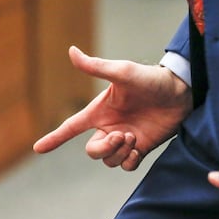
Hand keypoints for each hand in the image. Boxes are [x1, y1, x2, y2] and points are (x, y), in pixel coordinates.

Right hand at [33, 46, 192, 170]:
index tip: (38, 148)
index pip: (71, 127)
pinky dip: (129, 162)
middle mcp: (109, 127)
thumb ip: (96, 67)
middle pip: (92, 151)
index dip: (54, 138)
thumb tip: (71, 51)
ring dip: (119, 153)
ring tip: (133, 137)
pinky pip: (126, 167)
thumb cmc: (151, 79)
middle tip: (123, 134)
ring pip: (109, 161)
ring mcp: (125, 139)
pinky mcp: (141, 148)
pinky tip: (137, 149)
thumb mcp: (123, 73)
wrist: (181, 93)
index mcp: (100, 111)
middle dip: (104, 148)